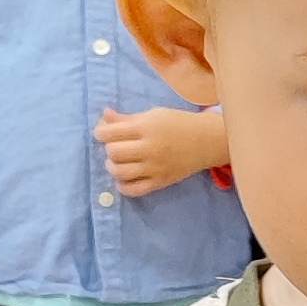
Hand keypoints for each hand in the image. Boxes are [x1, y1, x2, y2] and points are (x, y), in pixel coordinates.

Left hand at [100, 104, 222, 196]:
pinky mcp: (160, 182)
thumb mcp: (153, 115)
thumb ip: (126, 118)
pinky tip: (124, 178)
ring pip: (120, 172)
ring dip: (112, 167)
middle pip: (113, 153)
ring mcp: (155, 167)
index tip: (104, 133)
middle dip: (109, 149)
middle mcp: (149, 148)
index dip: (100, 132)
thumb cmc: (178, 124)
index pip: (110, 133)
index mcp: (146, 127)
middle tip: (115, 146)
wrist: (206, 141)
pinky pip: (134, 190)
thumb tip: (104, 116)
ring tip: (117, 162)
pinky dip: (123, 186)